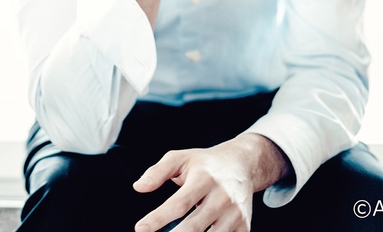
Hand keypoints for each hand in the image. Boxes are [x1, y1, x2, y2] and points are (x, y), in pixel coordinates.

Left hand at [132, 135, 290, 231]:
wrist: (242, 164)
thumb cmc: (204, 164)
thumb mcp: (180, 158)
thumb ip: (157, 171)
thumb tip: (138, 187)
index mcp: (204, 178)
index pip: (179, 203)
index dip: (158, 218)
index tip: (140, 229)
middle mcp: (223, 196)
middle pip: (194, 227)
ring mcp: (235, 213)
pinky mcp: (244, 225)